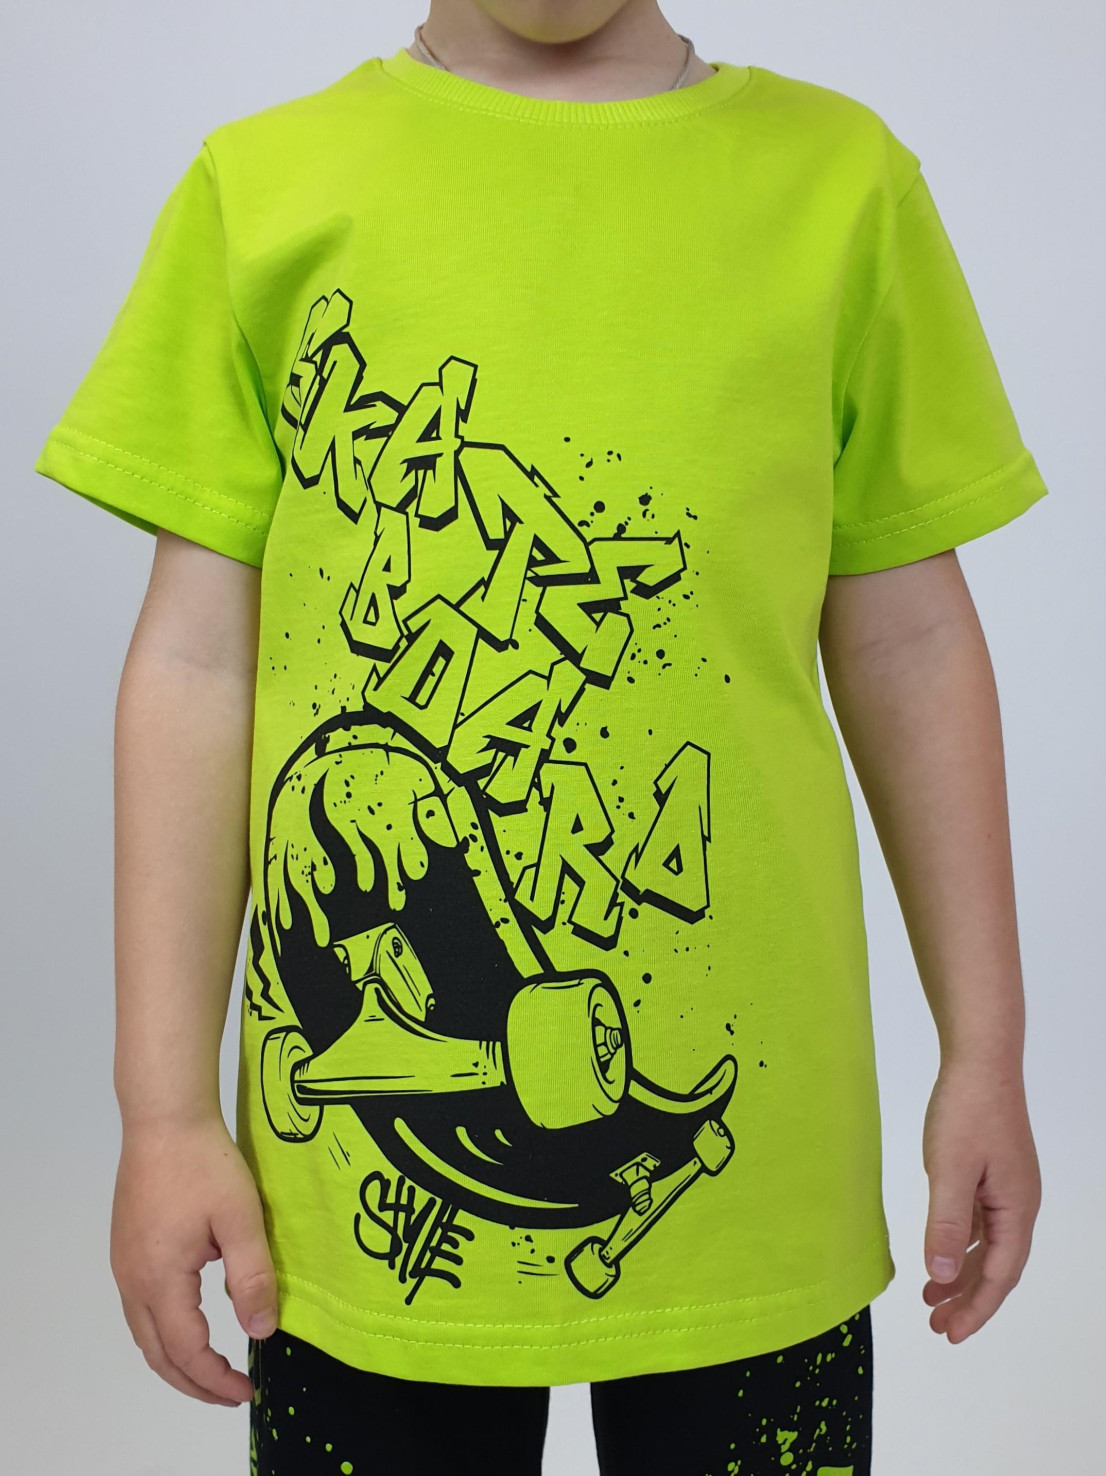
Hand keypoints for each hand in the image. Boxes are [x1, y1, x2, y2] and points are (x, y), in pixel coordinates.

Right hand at [110, 1118, 277, 1404]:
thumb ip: (252, 1277)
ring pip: (144, 1333)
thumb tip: (261, 1331)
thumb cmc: (205, 1164)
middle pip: (157, 1353)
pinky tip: (188, 1324)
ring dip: (176, 1360)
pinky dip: (164, 1332)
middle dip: (193, 1383)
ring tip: (211, 1371)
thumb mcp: (241, 1219)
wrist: (164, 1118)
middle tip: (230, 1394)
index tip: (248, 1391)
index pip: (187, 1351)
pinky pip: (140, 1309)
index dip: (216, 1379)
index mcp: (160, 1280)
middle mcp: (132, 1281)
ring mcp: (124, 1264)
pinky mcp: (126, 1248)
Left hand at [921, 1061, 1040, 1342]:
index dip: (976, 1309)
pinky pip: (978, 1223)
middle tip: (936, 1326)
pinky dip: (958, 1244)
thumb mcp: (951, 1170)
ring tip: (930, 1299)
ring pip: (986, 1246)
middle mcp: (1018, 1205)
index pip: (999, 1275)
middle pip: (996, 1267)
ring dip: (960, 1273)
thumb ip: (944, 1223)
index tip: (950, 1334)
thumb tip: (939, 1276)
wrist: (980, 1059)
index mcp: (1017, 1209)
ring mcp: (1006, 1189)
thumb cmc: (968, 1110)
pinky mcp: (991, 1174)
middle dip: (968, 1300)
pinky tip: (938, 1253)